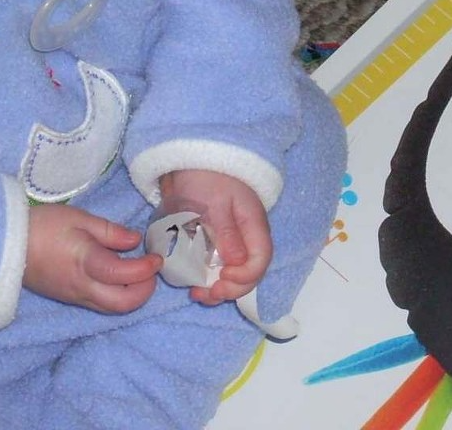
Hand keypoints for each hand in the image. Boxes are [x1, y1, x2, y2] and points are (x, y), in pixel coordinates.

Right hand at [23, 203, 161, 312]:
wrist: (3, 245)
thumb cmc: (41, 225)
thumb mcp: (78, 218)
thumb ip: (109, 232)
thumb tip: (134, 242)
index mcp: (86, 264)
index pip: (125, 276)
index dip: (146, 269)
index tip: (156, 256)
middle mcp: (82, 288)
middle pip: (123, 304)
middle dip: (145, 291)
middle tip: (151, 270)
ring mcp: (74, 297)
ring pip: (111, 308)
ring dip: (131, 295)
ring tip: (137, 271)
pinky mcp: (68, 298)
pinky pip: (99, 304)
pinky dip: (116, 294)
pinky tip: (117, 275)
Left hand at [159, 170, 271, 305]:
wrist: (191, 156)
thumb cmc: (206, 176)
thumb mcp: (215, 203)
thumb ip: (226, 232)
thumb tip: (237, 264)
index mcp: (253, 226)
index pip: (259, 261)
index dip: (244, 277)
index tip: (220, 278)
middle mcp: (246, 236)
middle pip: (248, 272)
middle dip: (230, 289)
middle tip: (204, 294)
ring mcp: (231, 239)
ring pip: (233, 272)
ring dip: (217, 288)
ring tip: (196, 294)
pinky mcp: (215, 239)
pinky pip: (217, 265)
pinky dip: (206, 278)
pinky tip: (191, 283)